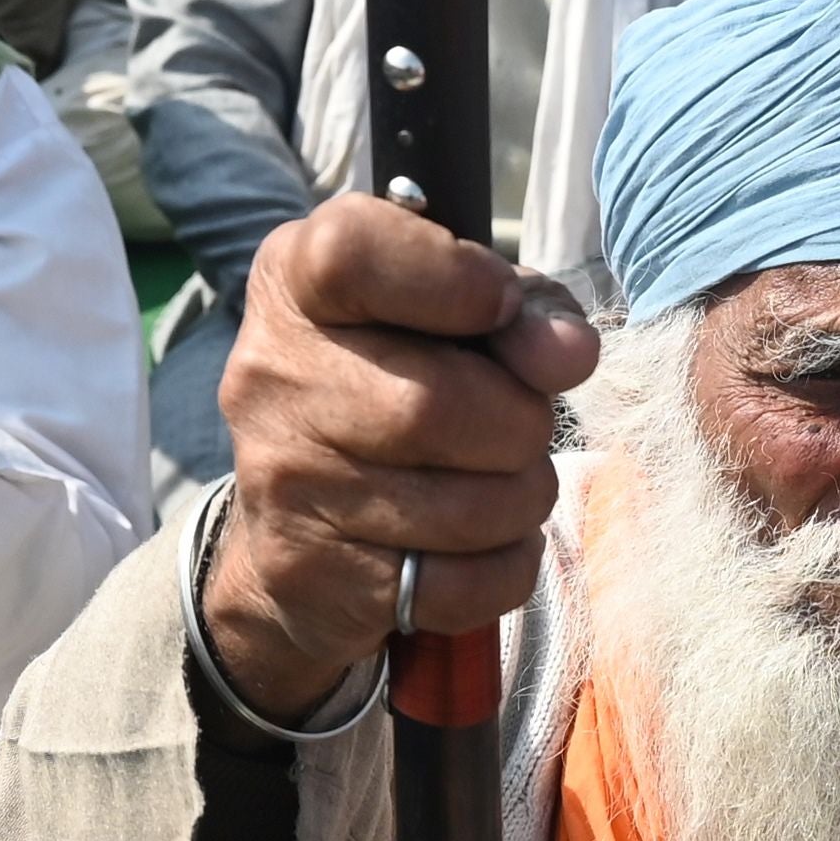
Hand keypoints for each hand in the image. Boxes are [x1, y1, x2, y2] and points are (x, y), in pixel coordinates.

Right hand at [196, 194, 604, 722]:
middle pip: (434, 405)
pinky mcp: (310, 573)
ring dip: (521, 500)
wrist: (299, 533)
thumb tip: (568, 353)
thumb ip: (528, 312)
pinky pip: (461, 585)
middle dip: (519, 424)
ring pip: (465, 508)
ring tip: (500, 486)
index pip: (352, 255)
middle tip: (519, 427)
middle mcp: (271, 374)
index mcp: (295, 282)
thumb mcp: (461, 318)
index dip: (453, 278)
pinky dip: (503, 569)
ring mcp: (282, 480)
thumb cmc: (398, 388)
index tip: (501, 304)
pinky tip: (477, 546)